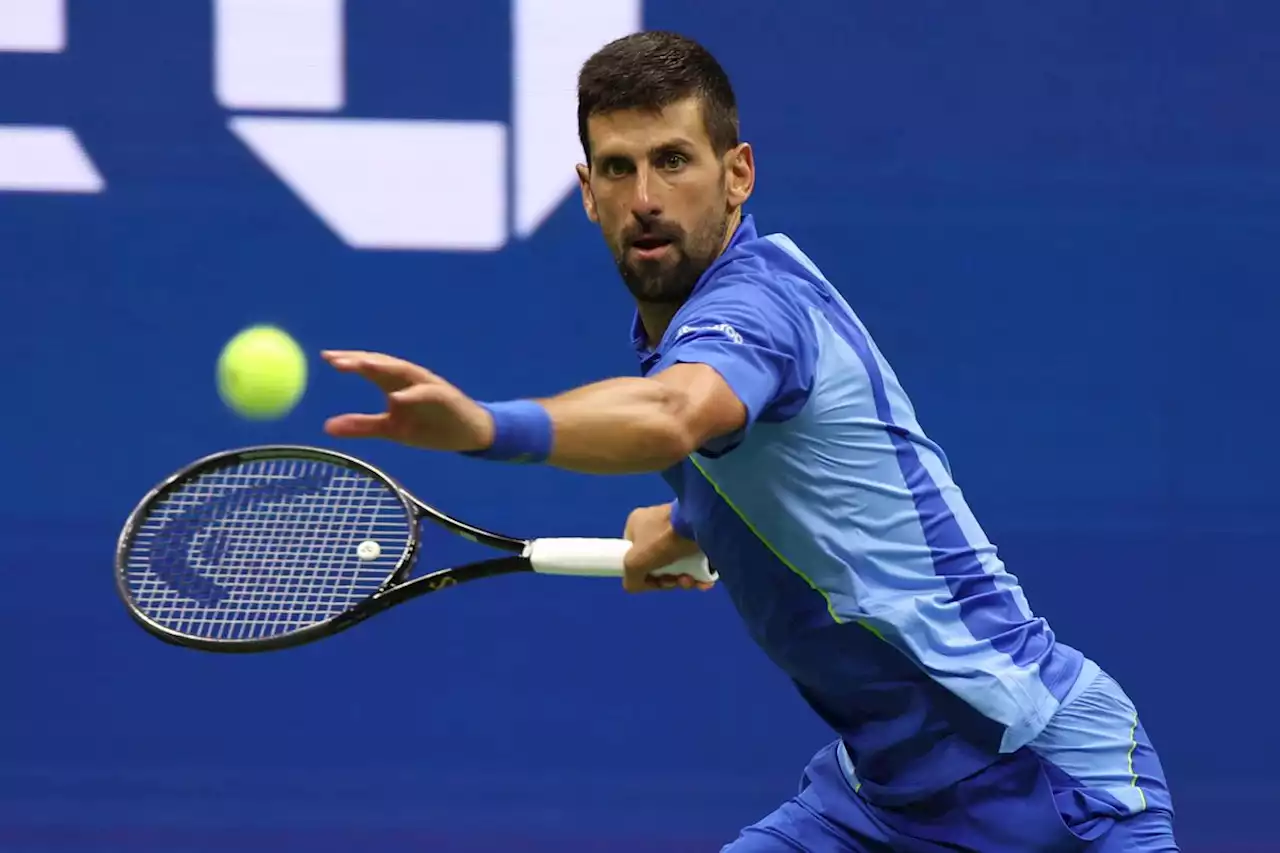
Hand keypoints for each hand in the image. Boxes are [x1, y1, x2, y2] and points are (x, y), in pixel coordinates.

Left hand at [321, 350, 493, 451]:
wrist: (469, 434)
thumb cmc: (430, 427)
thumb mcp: (392, 430)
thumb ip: (362, 426)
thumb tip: (327, 427)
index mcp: (395, 384)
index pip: (370, 367)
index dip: (350, 360)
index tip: (326, 357)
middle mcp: (410, 379)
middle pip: (382, 363)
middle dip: (359, 360)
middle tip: (335, 360)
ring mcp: (428, 386)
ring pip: (403, 371)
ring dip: (382, 367)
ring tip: (361, 365)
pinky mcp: (445, 397)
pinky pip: (427, 393)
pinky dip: (412, 393)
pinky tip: (396, 397)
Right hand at [622, 503, 713, 592]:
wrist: (699, 523)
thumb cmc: (662, 540)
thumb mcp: (634, 563)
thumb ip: (630, 580)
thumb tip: (636, 586)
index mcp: (636, 524)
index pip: (634, 555)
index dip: (643, 574)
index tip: (655, 582)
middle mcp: (656, 523)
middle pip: (658, 563)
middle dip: (668, 579)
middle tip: (675, 582)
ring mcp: (679, 527)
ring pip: (678, 563)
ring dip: (684, 580)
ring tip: (691, 581)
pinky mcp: (700, 534)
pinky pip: (695, 559)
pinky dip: (699, 574)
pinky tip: (703, 582)